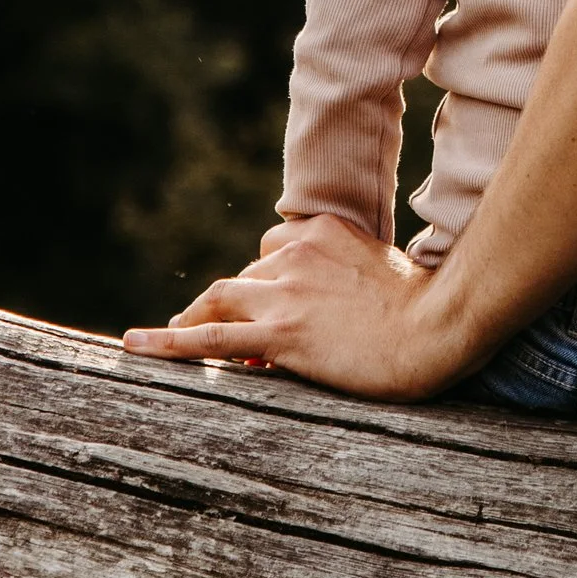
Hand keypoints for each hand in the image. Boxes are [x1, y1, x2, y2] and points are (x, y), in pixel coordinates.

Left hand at [122, 213, 464, 402]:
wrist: (438, 328)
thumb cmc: (425, 306)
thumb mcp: (383, 270)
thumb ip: (348, 274)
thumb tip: (329, 308)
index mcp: (324, 231)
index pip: (270, 252)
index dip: (262, 283)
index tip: (262, 305)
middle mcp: (297, 255)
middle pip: (243, 278)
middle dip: (232, 307)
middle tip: (220, 333)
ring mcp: (285, 294)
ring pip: (218, 301)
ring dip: (191, 319)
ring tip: (167, 337)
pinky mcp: (280, 333)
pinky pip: (210, 338)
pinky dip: (169, 342)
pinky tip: (138, 346)